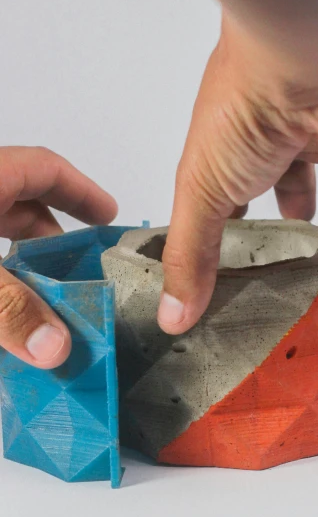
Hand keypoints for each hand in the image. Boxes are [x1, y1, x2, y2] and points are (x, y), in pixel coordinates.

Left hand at [0, 147, 116, 367]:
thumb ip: (9, 308)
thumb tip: (56, 348)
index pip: (44, 169)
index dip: (80, 191)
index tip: (108, 216)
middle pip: (19, 202)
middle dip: (50, 236)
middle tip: (78, 270)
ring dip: (17, 261)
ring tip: (43, 296)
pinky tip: (2, 309)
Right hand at [158, 18, 317, 333]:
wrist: (308, 63)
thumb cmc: (241, 115)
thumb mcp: (200, 193)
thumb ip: (190, 255)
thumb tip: (171, 319)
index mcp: (242, 140)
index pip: (240, 187)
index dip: (240, 219)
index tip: (241, 257)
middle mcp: (293, 140)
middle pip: (298, 186)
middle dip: (296, 223)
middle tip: (294, 265)